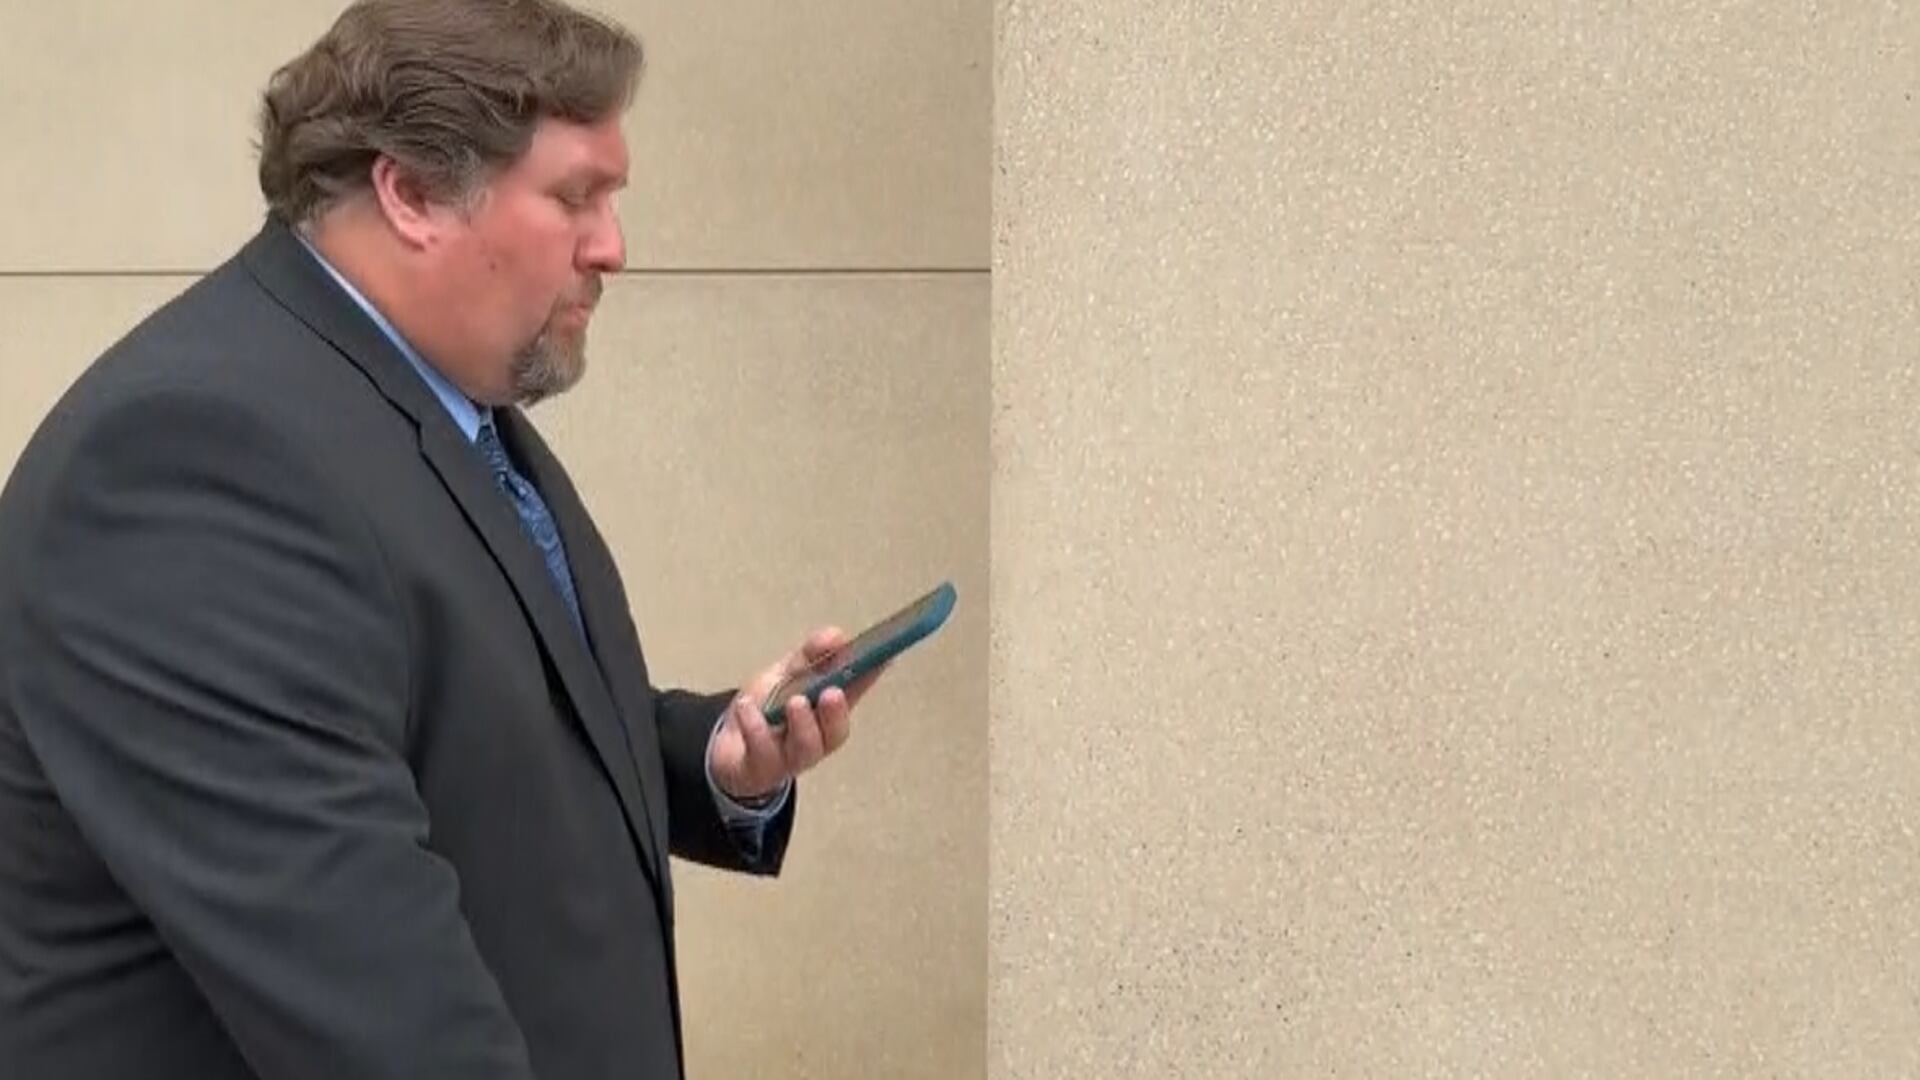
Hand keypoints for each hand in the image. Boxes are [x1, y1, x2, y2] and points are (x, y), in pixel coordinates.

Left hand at [707, 627, 888, 802]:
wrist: (727, 748)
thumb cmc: (766, 710)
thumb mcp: (785, 675)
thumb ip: (809, 656)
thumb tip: (837, 636)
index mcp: (826, 712)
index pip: (855, 692)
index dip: (871, 676)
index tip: (883, 656)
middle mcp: (816, 738)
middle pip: (835, 733)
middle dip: (836, 713)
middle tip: (832, 693)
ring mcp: (790, 757)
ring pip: (806, 748)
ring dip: (803, 724)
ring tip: (794, 703)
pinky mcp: (762, 769)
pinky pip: (762, 752)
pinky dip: (755, 727)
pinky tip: (747, 708)